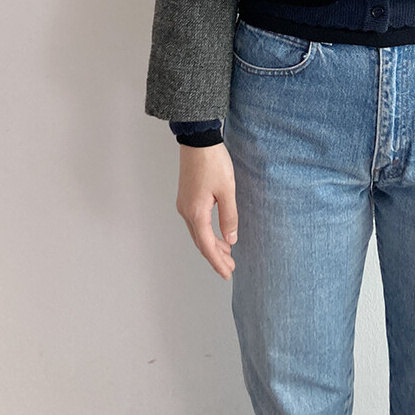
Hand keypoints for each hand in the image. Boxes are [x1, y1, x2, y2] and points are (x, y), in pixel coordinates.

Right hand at [176, 142, 238, 280]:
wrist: (197, 140)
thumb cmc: (213, 162)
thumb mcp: (227, 190)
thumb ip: (229, 216)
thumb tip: (230, 239)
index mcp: (196, 212)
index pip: (207, 245)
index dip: (217, 262)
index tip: (227, 273)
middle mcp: (186, 211)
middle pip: (200, 242)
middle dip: (215, 257)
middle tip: (230, 268)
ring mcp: (184, 204)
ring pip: (198, 232)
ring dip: (211, 245)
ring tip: (227, 253)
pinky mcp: (186, 197)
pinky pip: (196, 222)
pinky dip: (206, 232)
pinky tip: (216, 233)